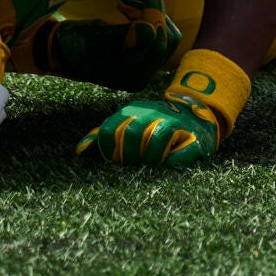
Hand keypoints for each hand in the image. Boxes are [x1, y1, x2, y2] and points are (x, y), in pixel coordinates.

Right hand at [33, 0, 181, 91]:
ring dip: (149, 11)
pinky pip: (156, 29)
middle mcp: (143, 73)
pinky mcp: (143, 51)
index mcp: (133, 76)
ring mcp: (144, 63)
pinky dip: (146, 14)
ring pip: (163, 31)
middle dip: (154, 13)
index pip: (159, 46)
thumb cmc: (76, 43)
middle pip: (167, 39)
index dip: (157, 18)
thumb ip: (125, 36)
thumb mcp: (97, 38)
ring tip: (127, 0)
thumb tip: (153, 29)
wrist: (63, 46)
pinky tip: (128, 5)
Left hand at [75, 93, 219, 166]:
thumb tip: (78, 151)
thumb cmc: (155, 125)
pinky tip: (170, 162)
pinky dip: (172, 162)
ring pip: (155, 140)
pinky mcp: (194, 139)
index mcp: (134, 111)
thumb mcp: (129, 124)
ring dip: (150, 159)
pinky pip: (178, 156)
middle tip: (133, 164)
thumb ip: (103, 136)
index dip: (108, 150)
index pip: (110, 130)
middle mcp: (153, 113)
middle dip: (128, 155)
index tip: (115, 160)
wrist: (197, 114)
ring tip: (151, 164)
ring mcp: (175, 124)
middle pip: (130, 133)